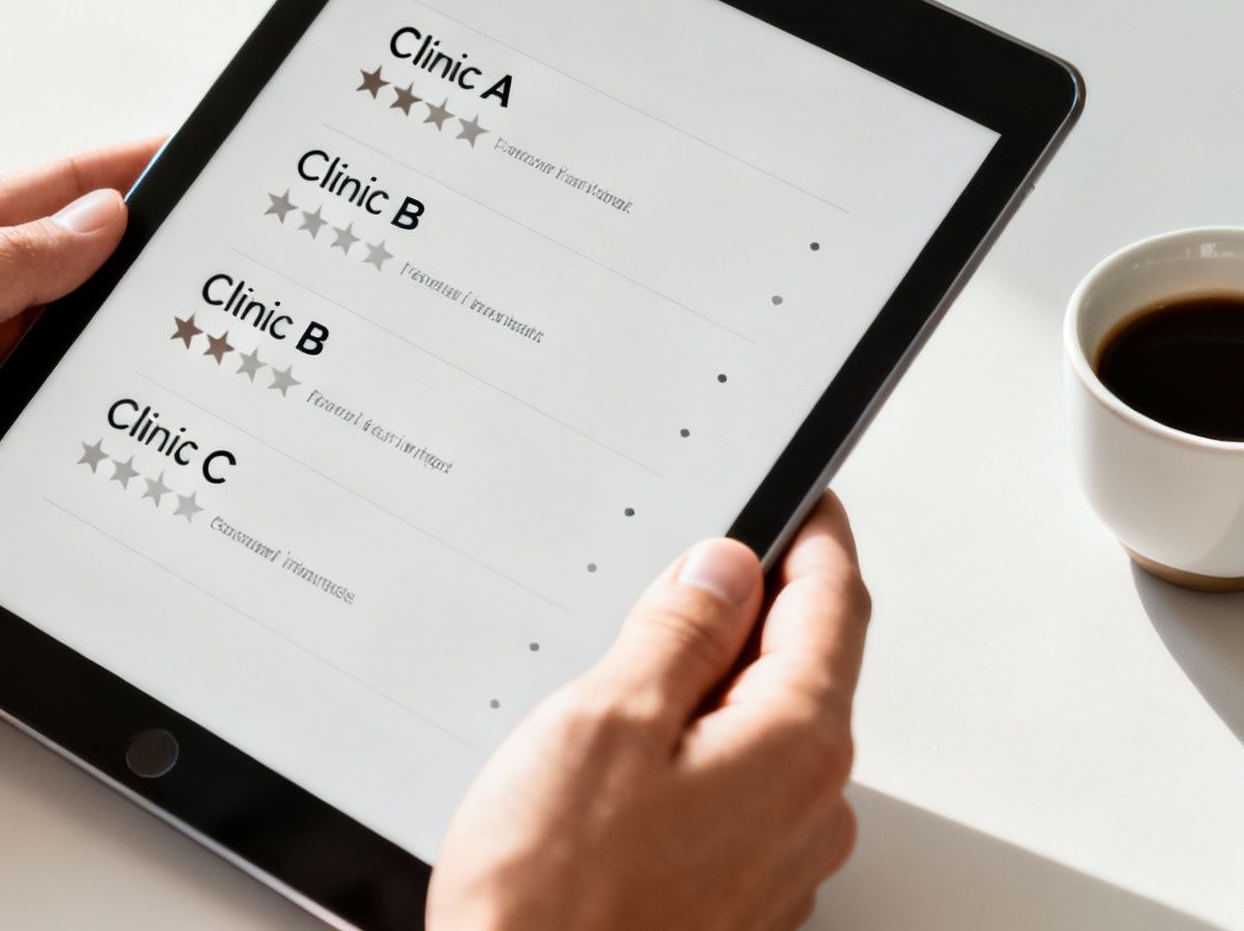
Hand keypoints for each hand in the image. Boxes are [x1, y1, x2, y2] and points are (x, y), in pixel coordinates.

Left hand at [0, 140, 156, 684]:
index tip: (188, 158)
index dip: (114, 174)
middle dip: (136, 268)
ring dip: (116, 357)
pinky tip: (141, 429)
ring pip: (67, 360)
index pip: (38, 197)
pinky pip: (54, 435)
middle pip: (65, 278)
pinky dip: (95, 427)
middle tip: (219, 261)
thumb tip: (95, 219)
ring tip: (197, 343)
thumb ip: (2, 267)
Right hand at [428, 494, 869, 930]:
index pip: (831, 604)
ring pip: (764, 732)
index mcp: (793, 744)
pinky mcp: (735, 895)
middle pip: (803, 666)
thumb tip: (720, 570)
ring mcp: (778, 861)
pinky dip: (695, 752)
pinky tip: (620, 764)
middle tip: (678, 573)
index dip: (812, 536)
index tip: (803, 497)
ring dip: (713, 687)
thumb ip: (677, 632)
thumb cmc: (556, 894)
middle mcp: (809, 806)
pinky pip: (735, 791)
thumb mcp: (605, 719)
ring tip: (621, 680)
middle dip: (751, 610)